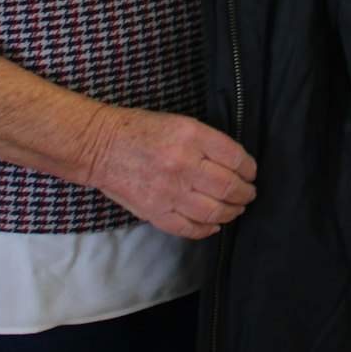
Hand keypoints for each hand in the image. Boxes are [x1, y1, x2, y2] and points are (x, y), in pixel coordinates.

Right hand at [81, 106, 257, 239]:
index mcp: (191, 137)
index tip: (250, 172)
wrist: (100, 146)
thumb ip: (208, 142)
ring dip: (232, 212)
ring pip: (215, 211)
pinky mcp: (156, 212)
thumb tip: (235, 163)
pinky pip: (191, 228)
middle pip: (229, 187)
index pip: (236, 158)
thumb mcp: (180, 122)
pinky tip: (214, 223)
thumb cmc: (140, 130)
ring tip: (235, 208)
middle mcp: (183, 165)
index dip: (249, 168)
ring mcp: (169, 192)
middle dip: (245, 193)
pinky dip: (208, 228)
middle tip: (248, 193)